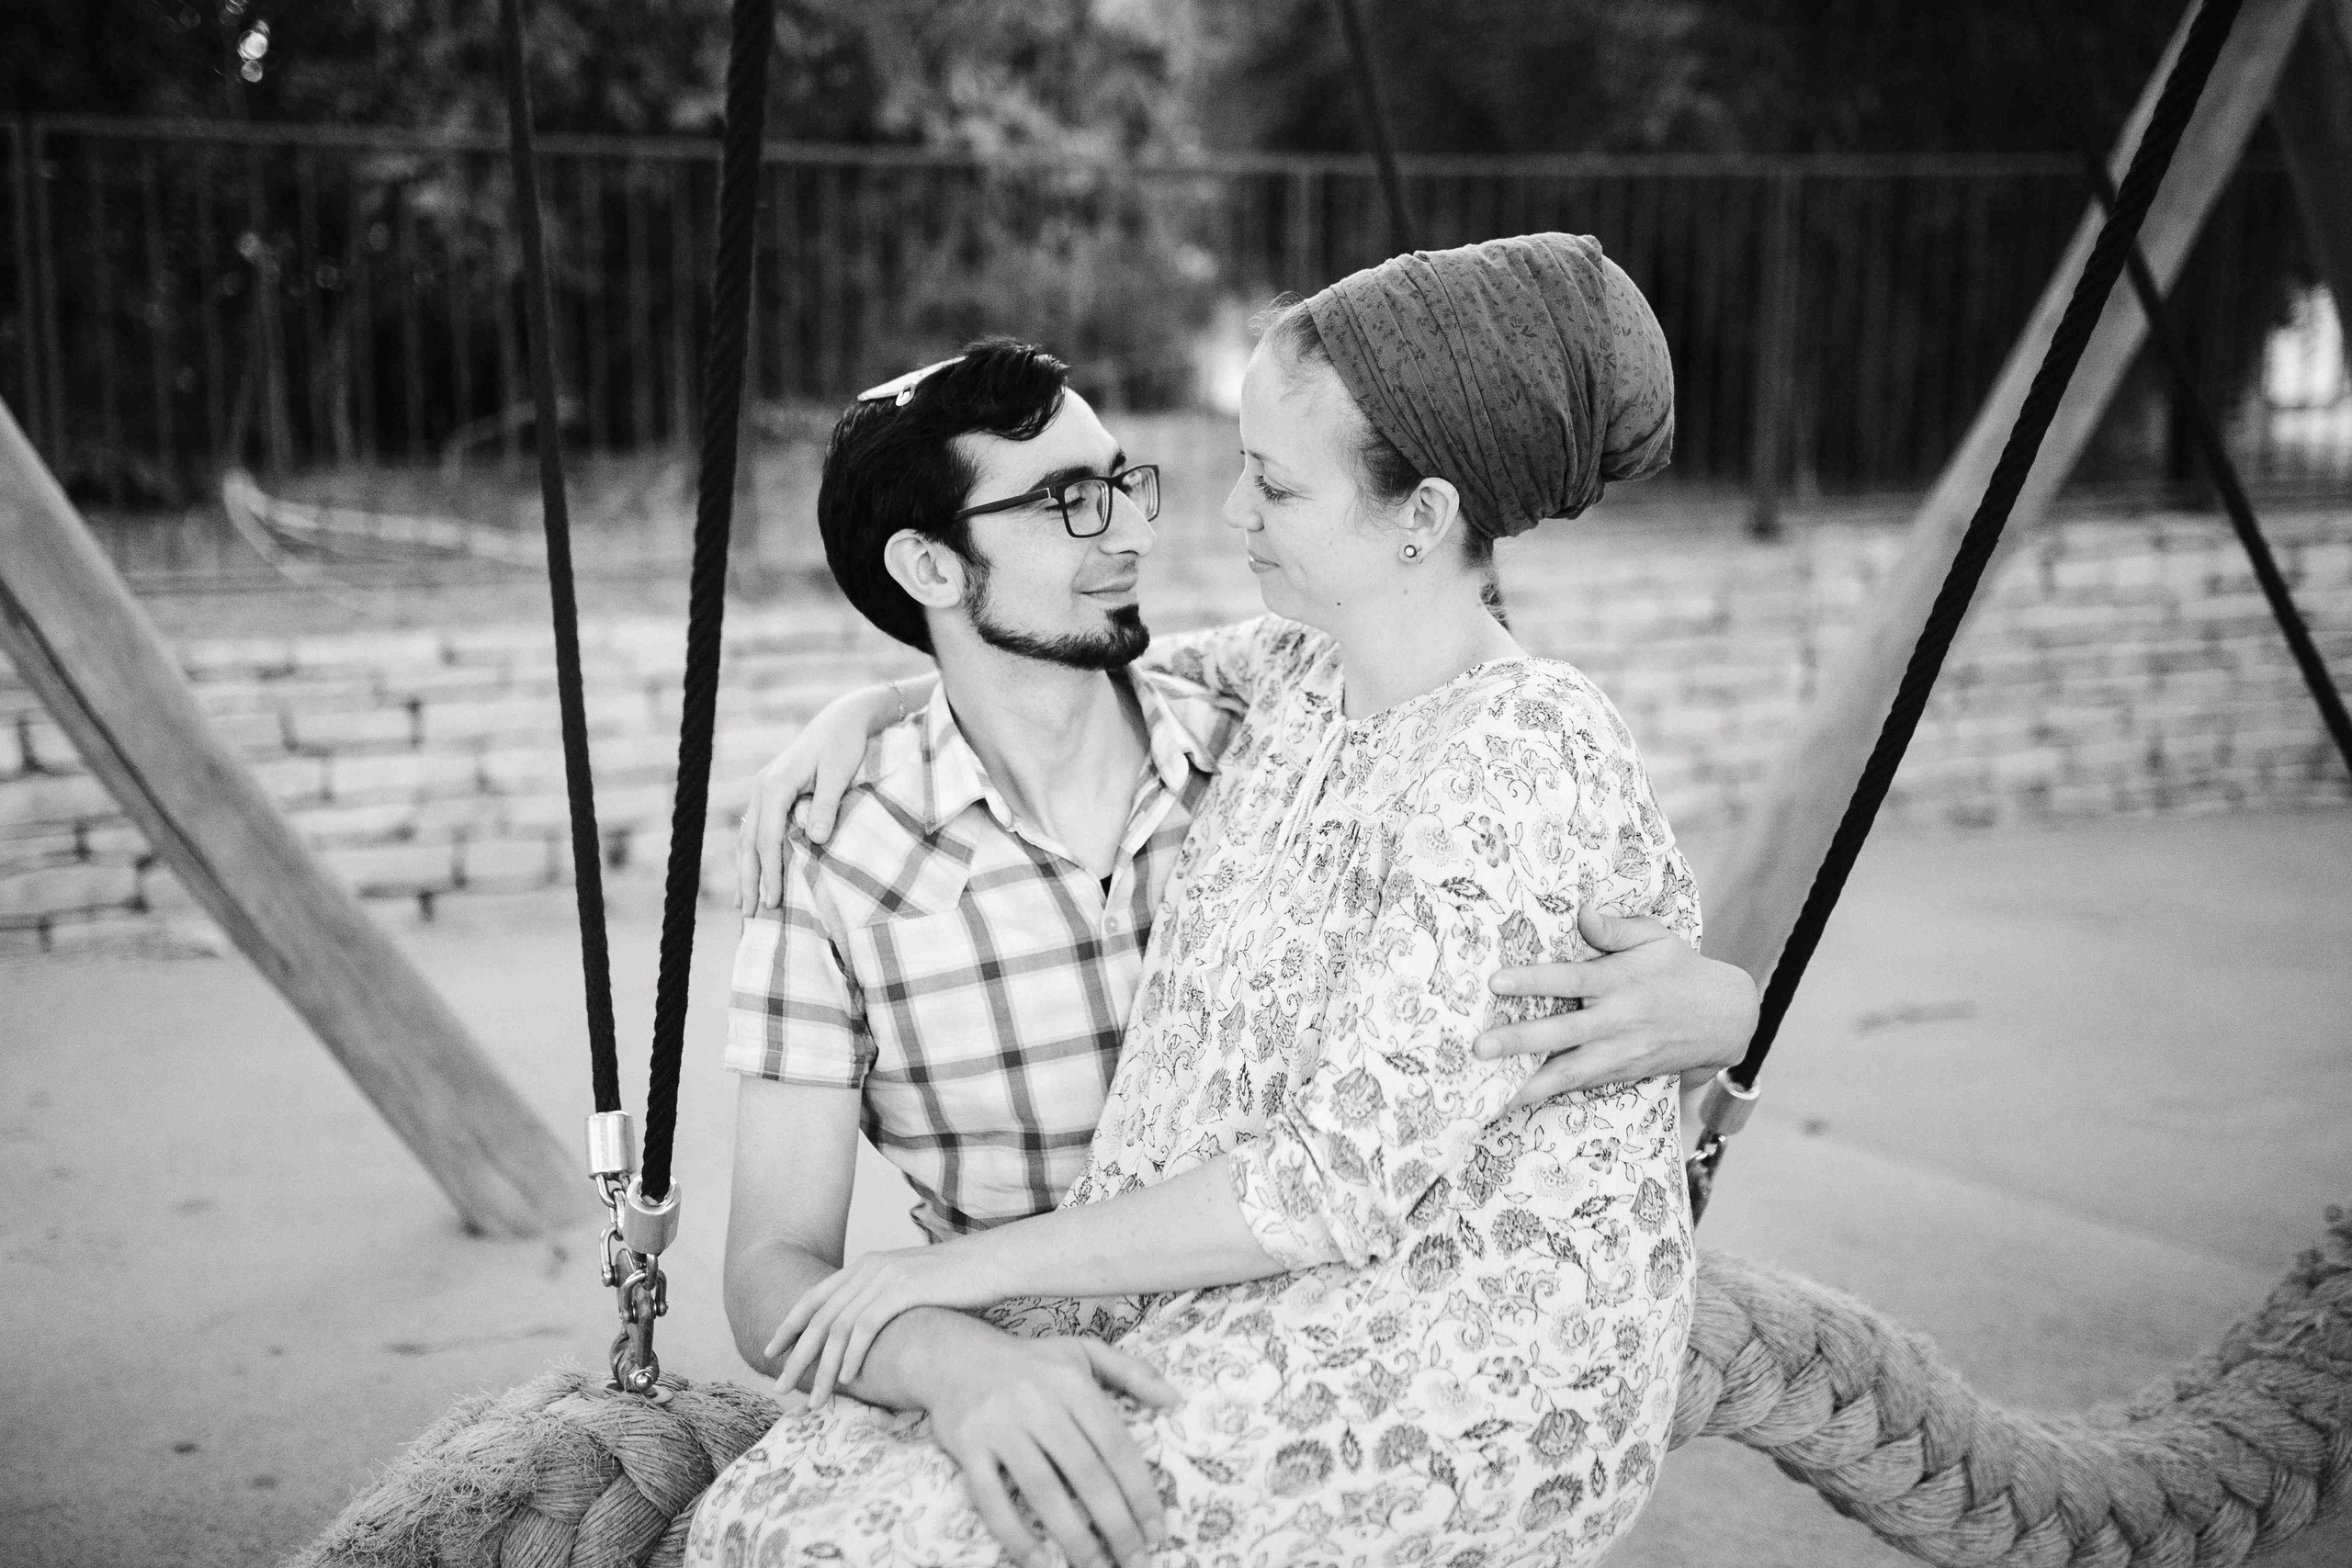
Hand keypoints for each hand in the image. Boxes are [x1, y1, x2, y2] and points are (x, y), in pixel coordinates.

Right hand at [734, 684, 903, 910]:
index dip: (769, 872)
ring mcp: (763, 792)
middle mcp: (763, 789)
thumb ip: (825, 805)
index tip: (773, 902)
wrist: (841, 719)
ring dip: (746, 872)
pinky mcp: (771, 795)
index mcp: (776, 785)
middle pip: (749, 843)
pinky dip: (752, 856)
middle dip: (749, 880)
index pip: (767, 838)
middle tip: (750, 916)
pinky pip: (755, 831)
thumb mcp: (839, 772)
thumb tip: (815, 839)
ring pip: (747, 839)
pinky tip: (752, 876)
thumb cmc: (844, 744)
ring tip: (743, 906)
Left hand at [769, 1242, 1005, 1404]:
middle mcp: (869, 1268)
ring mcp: (884, 1277)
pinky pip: (866, 1327)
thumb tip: (867, 1333)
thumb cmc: (957, 1282)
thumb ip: (885, 1302)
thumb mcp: (912, 1287)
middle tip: (779, 1385)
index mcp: (866, 1266)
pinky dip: (853, 1355)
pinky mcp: (902, 1288)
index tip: (771, 1351)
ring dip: (824, 1368)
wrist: (992, 1262)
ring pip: (838, 1327)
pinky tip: (848, 1379)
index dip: (789, 1325)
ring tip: (816, 1398)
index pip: (814, 1297)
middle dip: (796, 1354)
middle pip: (819, 1316)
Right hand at [922, 1330, 1178, 1567]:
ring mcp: (1000, 1425)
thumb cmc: (1030, 1362)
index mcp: (1073, 1384)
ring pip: (1042, 1488)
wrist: (954, 1354)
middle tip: (1137, 1561)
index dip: (1140, 1491)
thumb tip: (1177, 1399)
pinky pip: (990, 1497)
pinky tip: (1038, 1561)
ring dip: (1072, 1535)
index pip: (1116, 1444)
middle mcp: (1039, 1403)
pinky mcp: (967, 1445)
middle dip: (1116, 1524)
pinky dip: (1013, 1533)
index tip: (1158, 1529)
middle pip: (1086, 1472)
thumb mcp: (1083, 1352)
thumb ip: (1132, 1371)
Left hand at [1480, 906, 1756, 1108]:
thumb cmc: (1680, 969)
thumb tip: (1582, 912)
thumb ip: (1616, 929)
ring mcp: (1620, 1052)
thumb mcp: (1656, 938)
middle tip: (1479, 1046)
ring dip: (1529, 1083)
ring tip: (1493, 1094)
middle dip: (1519, 1041)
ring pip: (1570, 1072)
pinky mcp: (1622, 1073)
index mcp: (1620, 981)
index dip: (1533, 980)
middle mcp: (1617, 1020)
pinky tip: (1516, 1099)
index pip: (1571, 979)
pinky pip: (1581, 1085)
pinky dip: (1549, 1094)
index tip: (1496, 981)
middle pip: (1562, 1032)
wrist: (1724, 1018)